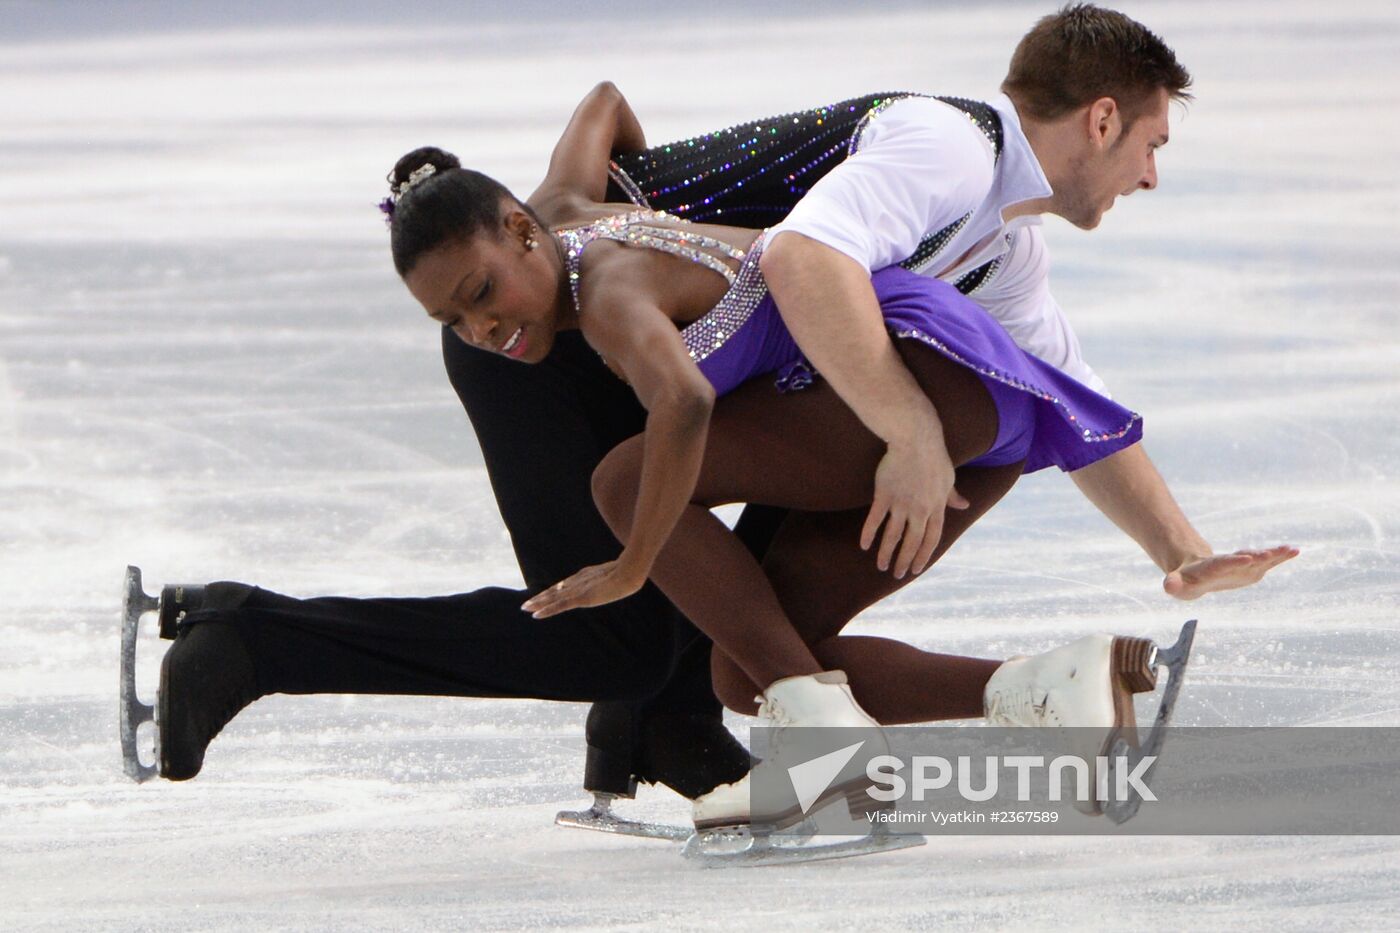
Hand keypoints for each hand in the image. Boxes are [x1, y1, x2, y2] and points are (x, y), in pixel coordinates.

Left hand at [521, 559, 646, 618]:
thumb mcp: (620, 573)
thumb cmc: (630, 571)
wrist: (629, 571)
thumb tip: (624, 577)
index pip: (566, 584)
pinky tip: (535, 615)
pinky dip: (546, 610)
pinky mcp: (580, 598)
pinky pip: (559, 606)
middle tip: (527, 603)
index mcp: (586, 575)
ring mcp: (578, 589)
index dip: (555, 590)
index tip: (546, 594)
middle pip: (556, 590)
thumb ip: (615, 575)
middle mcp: (578, 581)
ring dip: (538, 603)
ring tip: (525, 607)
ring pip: (553, 597)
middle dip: (541, 597)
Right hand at [860, 440, 969, 578]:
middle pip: (912, 542)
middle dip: (905, 561)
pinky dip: (869, 534)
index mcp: (936, 507)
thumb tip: (965, 505)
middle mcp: (919, 510)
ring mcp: (901, 503)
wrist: (916, 439)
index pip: (931, 539)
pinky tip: (864, 545)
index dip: (923, 555)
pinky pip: (875, 519)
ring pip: (893, 535)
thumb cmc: (934, 456)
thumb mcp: (949, 478)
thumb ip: (953, 496)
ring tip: (881, 566)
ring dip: (886, 553)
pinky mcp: (884, 494)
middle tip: (897, 574)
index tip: (916, 568)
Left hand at [1163, 546, 1298, 599]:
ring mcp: (1242, 564)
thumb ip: (1173, 584)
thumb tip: (1169, 586)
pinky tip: (1295, 551)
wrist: (1197, 567)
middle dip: (1256, 556)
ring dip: (1273, 555)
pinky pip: (1268, 561)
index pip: (1221, 564)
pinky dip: (1280, 557)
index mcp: (1210, 567)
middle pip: (1243, 558)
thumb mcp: (1176, 584)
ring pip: (1258, 558)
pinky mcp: (1253, 567)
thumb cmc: (1187, 579)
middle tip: (1268, 553)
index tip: (1246, 558)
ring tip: (1290, 550)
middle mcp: (1229, 563)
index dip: (1232, 562)